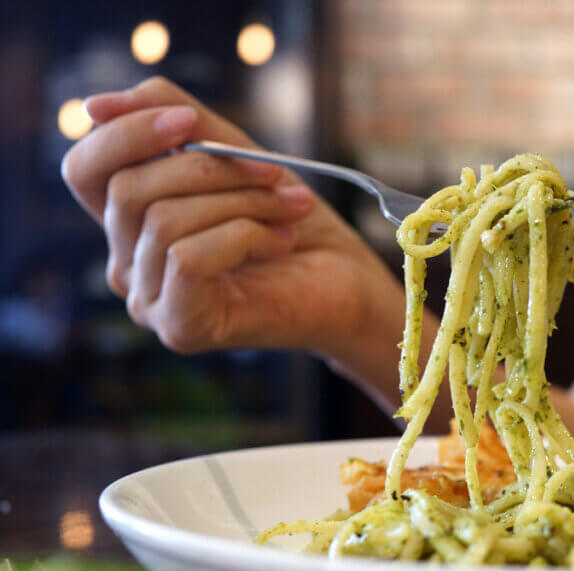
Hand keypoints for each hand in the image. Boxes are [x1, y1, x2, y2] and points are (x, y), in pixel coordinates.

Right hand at [61, 77, 397, 357]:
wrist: (351, 286)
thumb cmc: (297, 224)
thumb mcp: (238, 158)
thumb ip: (178, 124)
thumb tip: (97, 105)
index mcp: (133, 224)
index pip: (85, 170)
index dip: (125, 133)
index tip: (189, 119)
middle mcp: (129, 266)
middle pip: (128, 188)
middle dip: (210, 166)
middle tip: (274, 173)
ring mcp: (150, 301)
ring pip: (163, 220)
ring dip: (242, 201)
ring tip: (292, 208)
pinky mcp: (180, 326)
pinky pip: (186, 257)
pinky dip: (245, 235)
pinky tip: (281, 243)